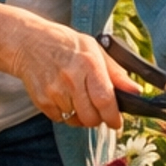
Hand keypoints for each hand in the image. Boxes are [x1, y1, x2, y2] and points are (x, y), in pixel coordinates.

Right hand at [10, 23, 140, 130]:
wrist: (29, 43)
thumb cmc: (66, 45)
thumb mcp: (95, 50)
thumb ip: (116, 73)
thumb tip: (135, 91)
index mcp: (89, 63)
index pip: (105, 99)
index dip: (113, 116)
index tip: (116, 123)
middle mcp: (71, 78)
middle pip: (91, 116)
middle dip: (99, 119)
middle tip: (99, 111)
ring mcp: (54, 91)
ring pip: (76, 120)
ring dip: (82, 117)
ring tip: (80, 100)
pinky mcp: (42, 101)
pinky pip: (61, 119)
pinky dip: (67, 115)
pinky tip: (66, 98)